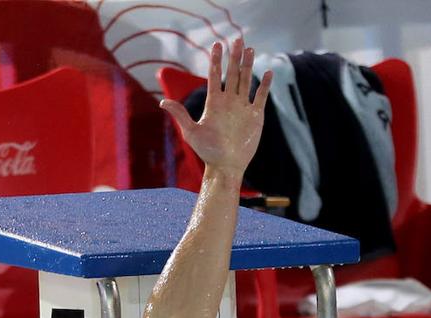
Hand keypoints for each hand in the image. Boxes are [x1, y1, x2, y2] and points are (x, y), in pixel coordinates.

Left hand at [159, 39, 272, 177]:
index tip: (217, 45)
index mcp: (214, 103)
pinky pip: (260, 96)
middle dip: (235, 57)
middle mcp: (228, 102)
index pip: (214, 76)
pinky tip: (267, 72)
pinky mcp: (255, 116)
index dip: (216, 60)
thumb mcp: (191, 132)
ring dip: (248, 65)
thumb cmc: (207, 151)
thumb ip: (180, 115)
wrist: (226, 166)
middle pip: (232, 74)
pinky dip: (264, 85)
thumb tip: (163, 102)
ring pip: (246, 81)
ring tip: (251, 49)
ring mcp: (242, 108)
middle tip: (238, 39)